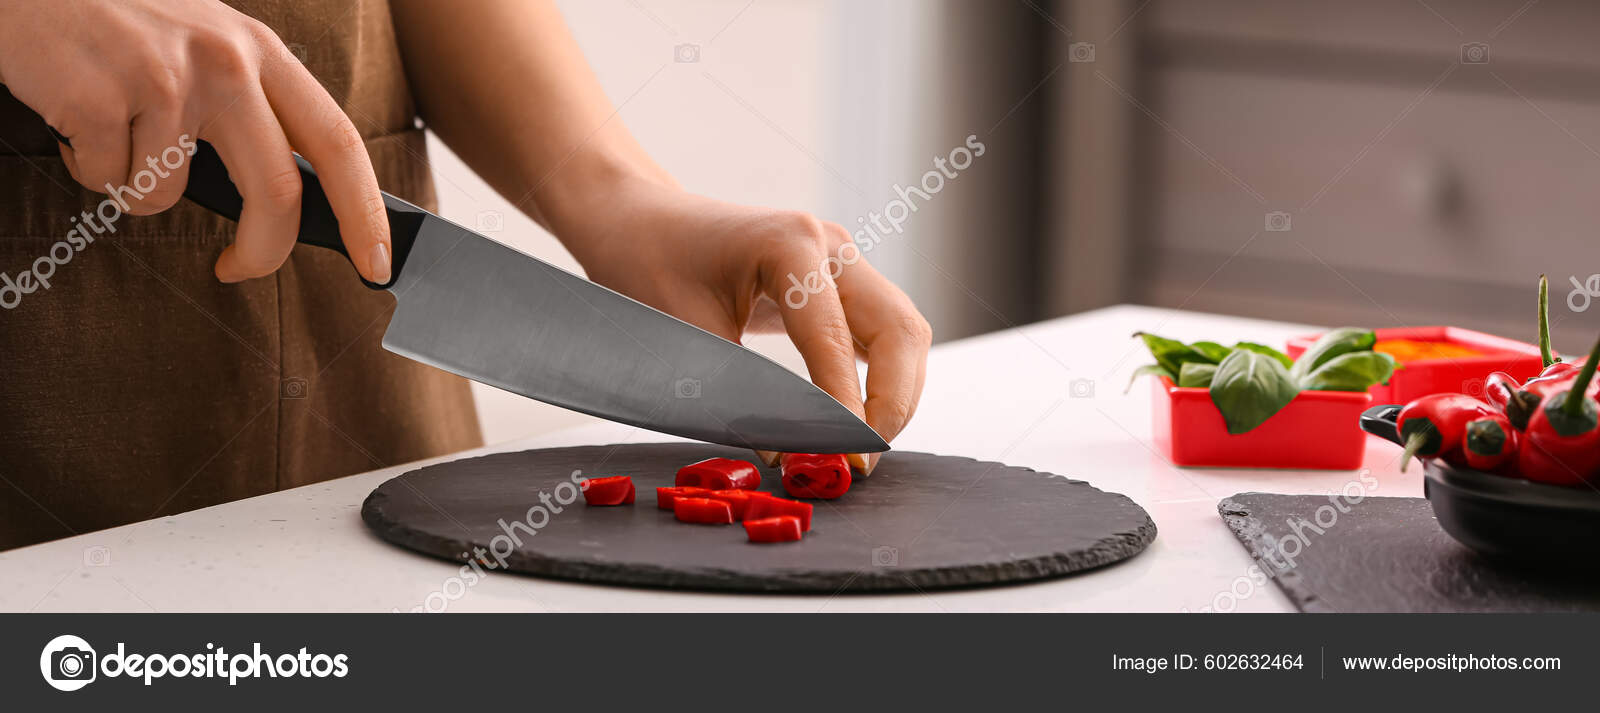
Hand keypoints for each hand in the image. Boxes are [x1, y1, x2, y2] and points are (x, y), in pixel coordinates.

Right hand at [0, 0, 390, 282]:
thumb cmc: (114, 20)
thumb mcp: (204, 43)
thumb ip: (249, 105)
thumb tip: (288, 199)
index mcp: (259, 52)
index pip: (338, 142)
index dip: (365, 211)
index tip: (376, 260)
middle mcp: (224, 63)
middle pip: (276, 191)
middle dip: (262, 251)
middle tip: (237, 269)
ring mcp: (163, 80)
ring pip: (166, 196)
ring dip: (131, 184)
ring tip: (107, 128)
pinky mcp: (101, 99)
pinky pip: (106, 180)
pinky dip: (85, 166)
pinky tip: (74, 115)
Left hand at [567, 177, 931, 472]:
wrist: (638, 223)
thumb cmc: (648, 266)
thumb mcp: (686, 336)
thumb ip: (740, 394)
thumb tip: (788, 457)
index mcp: (791, 244)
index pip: (837, 340)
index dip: (846, 408)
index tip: (844, 461)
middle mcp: (829, 246)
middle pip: (901, 329)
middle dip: (893, 403)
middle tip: (860, 460)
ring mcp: (839, 261)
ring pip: (902, 332)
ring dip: (894, 393)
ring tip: (857, 446)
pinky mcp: (837, 282)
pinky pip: (882, 333)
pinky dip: (881, 378)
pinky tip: (859, 417)